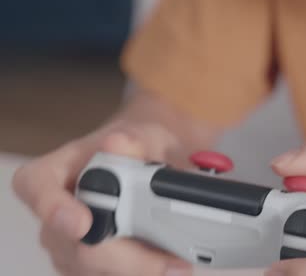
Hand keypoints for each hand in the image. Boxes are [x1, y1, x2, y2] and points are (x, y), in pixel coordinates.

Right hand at [11, 90, 222, 275]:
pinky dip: (143, 272)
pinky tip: (168, 263)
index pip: (36, 189)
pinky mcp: (89, 269)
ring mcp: (68, 248)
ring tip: (176, 260)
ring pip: (96, 272)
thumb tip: (119, 144)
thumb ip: (133, 142)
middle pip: (77, 248)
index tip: (82, 224)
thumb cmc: (136, 148)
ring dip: (139, 269)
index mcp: (52, 174)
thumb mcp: (142, 136)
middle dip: (125, 256)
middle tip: (170, 259)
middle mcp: (52, 216)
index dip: (54, 209)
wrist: (151, 163)